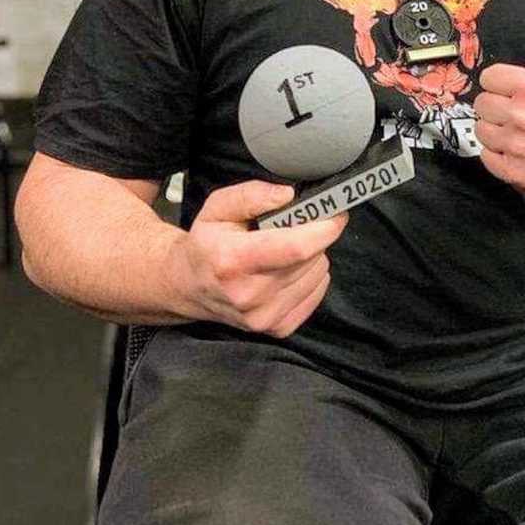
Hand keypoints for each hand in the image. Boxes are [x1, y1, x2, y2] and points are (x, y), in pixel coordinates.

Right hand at [169, 180, 346, 336]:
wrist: (188, 287)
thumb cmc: (207, 243)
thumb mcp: (217, 207)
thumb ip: (251, 195)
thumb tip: (288, 195)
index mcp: (233, 261)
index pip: (296, 248)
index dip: (324, 228)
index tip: (336, 211)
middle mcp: (250, 295)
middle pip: (311, 258)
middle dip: (314, 235)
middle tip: (295, 226)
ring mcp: (265, 317)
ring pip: (319, 273)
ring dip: (311, 256)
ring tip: (282, 252)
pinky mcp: (278, 328)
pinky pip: (318, 291)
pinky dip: (309, 276)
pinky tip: (285, 271)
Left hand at [473, 0, 524, 199]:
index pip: (489, 78)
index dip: (500, 83)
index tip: (513, 90)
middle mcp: (522, 117)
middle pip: (482, 104)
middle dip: (497, 106)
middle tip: (515, 111)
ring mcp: (518, 146)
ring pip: (481, 130)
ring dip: (495, 130)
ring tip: (516, 130)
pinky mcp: (515, 172)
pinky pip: (485, 157)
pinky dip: (496, 154)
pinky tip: (515, 149)